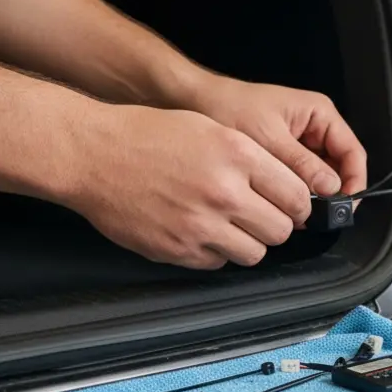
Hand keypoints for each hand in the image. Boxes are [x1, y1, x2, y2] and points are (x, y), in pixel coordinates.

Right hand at [65, 105, 311, 268]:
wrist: (92, 154)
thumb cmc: (146, 135)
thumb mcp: (210, 128)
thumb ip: (252, 157)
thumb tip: (286, 186)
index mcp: (237, 155)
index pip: (296, 195)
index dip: (299, 203)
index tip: (293, 204)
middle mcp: (223, 193)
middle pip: (281, 229)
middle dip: (277, 224)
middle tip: (263, 216)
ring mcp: (201, 226)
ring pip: (255, 253)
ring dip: (249, 242)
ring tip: (232, 225)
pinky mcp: (178, 250)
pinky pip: (218, 264)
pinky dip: (216, 252)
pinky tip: (202, 231)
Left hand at [183, 75, 366, 197]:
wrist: (194, 102)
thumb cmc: (229, 108)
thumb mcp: (269, 139)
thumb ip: (301, 165)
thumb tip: (331, 190)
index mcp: (320, 115)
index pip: (353, 153)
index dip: (355, 182)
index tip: (344, 207)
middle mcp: (315, 129)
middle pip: (340, 169)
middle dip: (331, 194)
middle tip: (318, 216)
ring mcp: (300, 145)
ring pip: (319, 179)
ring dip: (312, 198)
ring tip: (297, 213)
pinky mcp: (283, 159)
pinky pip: (299, 181)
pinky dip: (294, 196)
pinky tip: (282, 207)